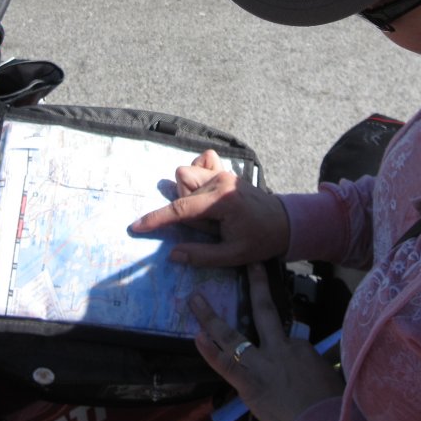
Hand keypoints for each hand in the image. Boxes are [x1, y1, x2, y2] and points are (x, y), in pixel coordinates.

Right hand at [129, 150, 289, 266]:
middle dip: (185, 207)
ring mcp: (222, 173)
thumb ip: (201, 255)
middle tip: (207, 226)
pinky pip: (199, 164)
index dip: (156, 219)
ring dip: (189, 194)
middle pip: (182, 187)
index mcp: (222, 201)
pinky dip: (196, 178)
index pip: (181, 209)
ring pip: (187, 175)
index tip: (136, 227)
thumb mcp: (233, 255)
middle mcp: (220, 181)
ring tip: (209, 213)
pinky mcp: (224, 171)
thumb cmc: (260, 241)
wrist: (284, 223)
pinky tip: (207, 195)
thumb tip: (173, 254)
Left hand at [192, 264, 344, 420]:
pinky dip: (210, 352)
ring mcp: (262, 365)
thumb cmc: (333, 407)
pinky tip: (197, 337)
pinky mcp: (250, 385)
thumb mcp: (332, 378)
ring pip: (233, 336)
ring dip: (211, 317)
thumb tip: (324, 359)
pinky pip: (227, 366)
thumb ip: (320, 364)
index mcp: (301, 348)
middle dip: (257, 285)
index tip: (281, 351)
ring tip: (195, 299)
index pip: (286, 336)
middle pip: (265, 311)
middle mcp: (280, 349)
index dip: (281, 341)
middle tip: (250, 264)